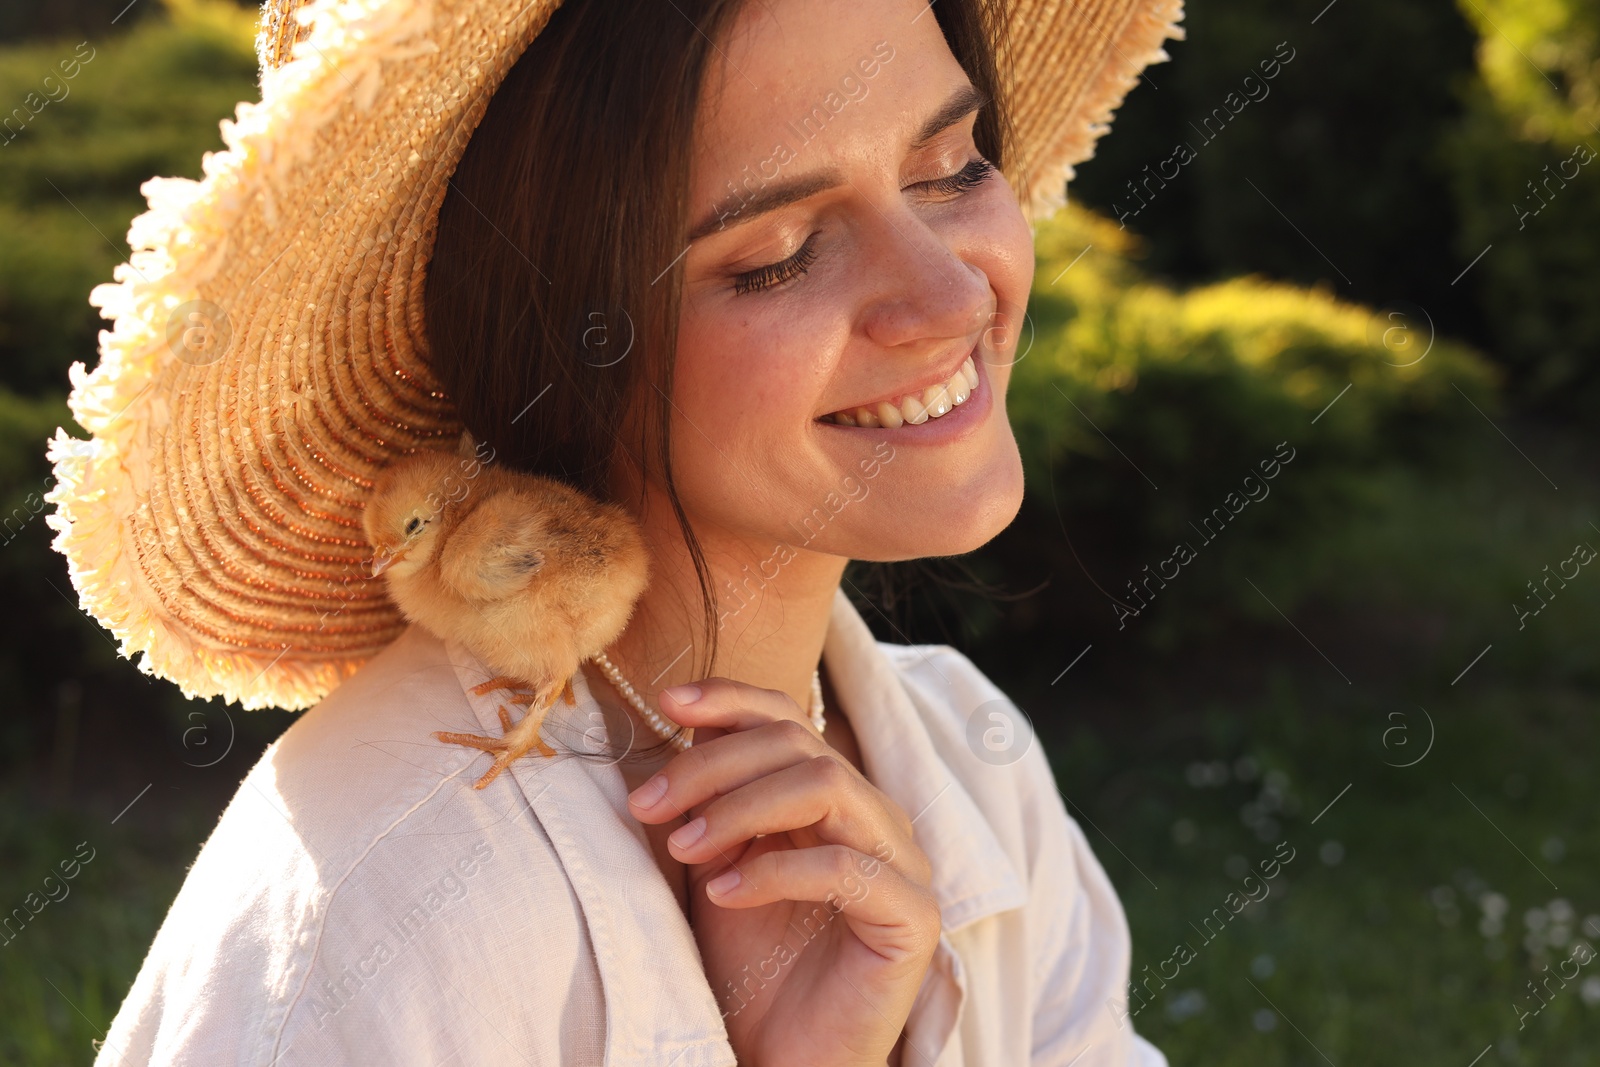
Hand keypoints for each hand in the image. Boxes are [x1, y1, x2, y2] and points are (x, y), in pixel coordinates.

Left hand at [627, 677, 939, 1066]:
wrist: (784, 1057)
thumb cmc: (753, 966)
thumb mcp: (719, 866)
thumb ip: (712, 801)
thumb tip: (682, 727)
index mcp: (836, 797)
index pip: (791, 719)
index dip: (732, 700)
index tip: (668, 702)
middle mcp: (876, 817)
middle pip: (799, 746)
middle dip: (713, 766)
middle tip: (648, 804)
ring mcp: (903, 864)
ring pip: (828, 786)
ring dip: (741, 808)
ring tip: (684, 849)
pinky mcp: (913, 918)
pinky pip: (846, 868)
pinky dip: (776, 871)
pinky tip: (724, 893)